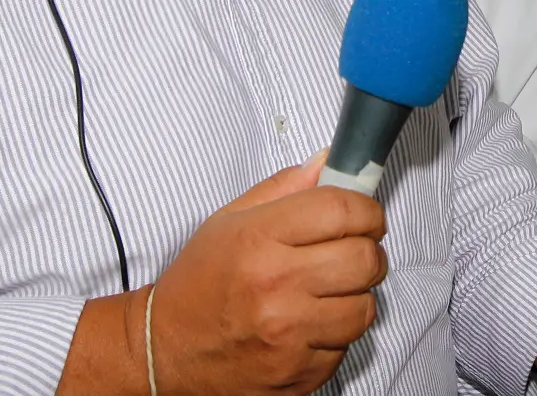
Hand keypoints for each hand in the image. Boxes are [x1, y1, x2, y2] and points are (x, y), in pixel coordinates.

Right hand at [151, 154, 386, 395]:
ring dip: (357, 293)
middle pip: (364, 258)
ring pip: (365, 306)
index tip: (365, 213)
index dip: (366, 208)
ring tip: (332, 286)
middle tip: (354, 247)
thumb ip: (284, 187)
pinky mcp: (298, 376)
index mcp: (258, 238)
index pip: (341, 210)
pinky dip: (337, 332)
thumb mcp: (230, 218)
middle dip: (370, 248)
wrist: (167, 350)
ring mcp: (289, 337)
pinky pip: (346, 346)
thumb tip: (326, 162)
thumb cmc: (199, 281)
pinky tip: (311, 320)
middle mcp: (276, 287)